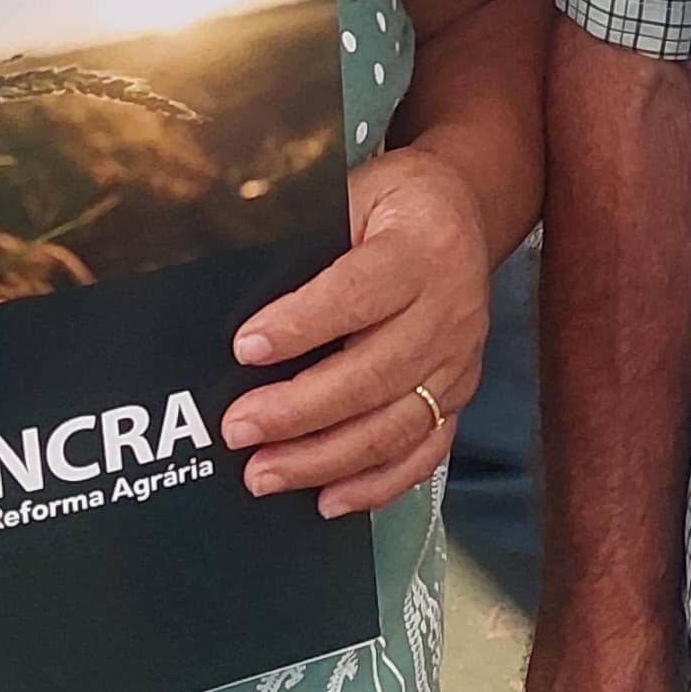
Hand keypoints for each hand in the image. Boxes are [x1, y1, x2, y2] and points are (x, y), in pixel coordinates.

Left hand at [224, 144, 491, 516]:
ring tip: (263, 473)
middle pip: (373, 373)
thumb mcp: (354, 190)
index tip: (243, 348)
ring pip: (395, 424)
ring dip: (326, 458)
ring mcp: (459, 361)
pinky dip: (377, 484)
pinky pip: (425, 452)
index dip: (301, 325)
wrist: (464, 213)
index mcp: (419, 249)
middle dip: (299, 410)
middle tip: (236, 429)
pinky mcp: (460, 396)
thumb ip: (305, 231)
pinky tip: (328, 500)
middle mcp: (449, 311)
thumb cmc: (391, 203)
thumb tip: (226, 274)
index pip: (358, 294)